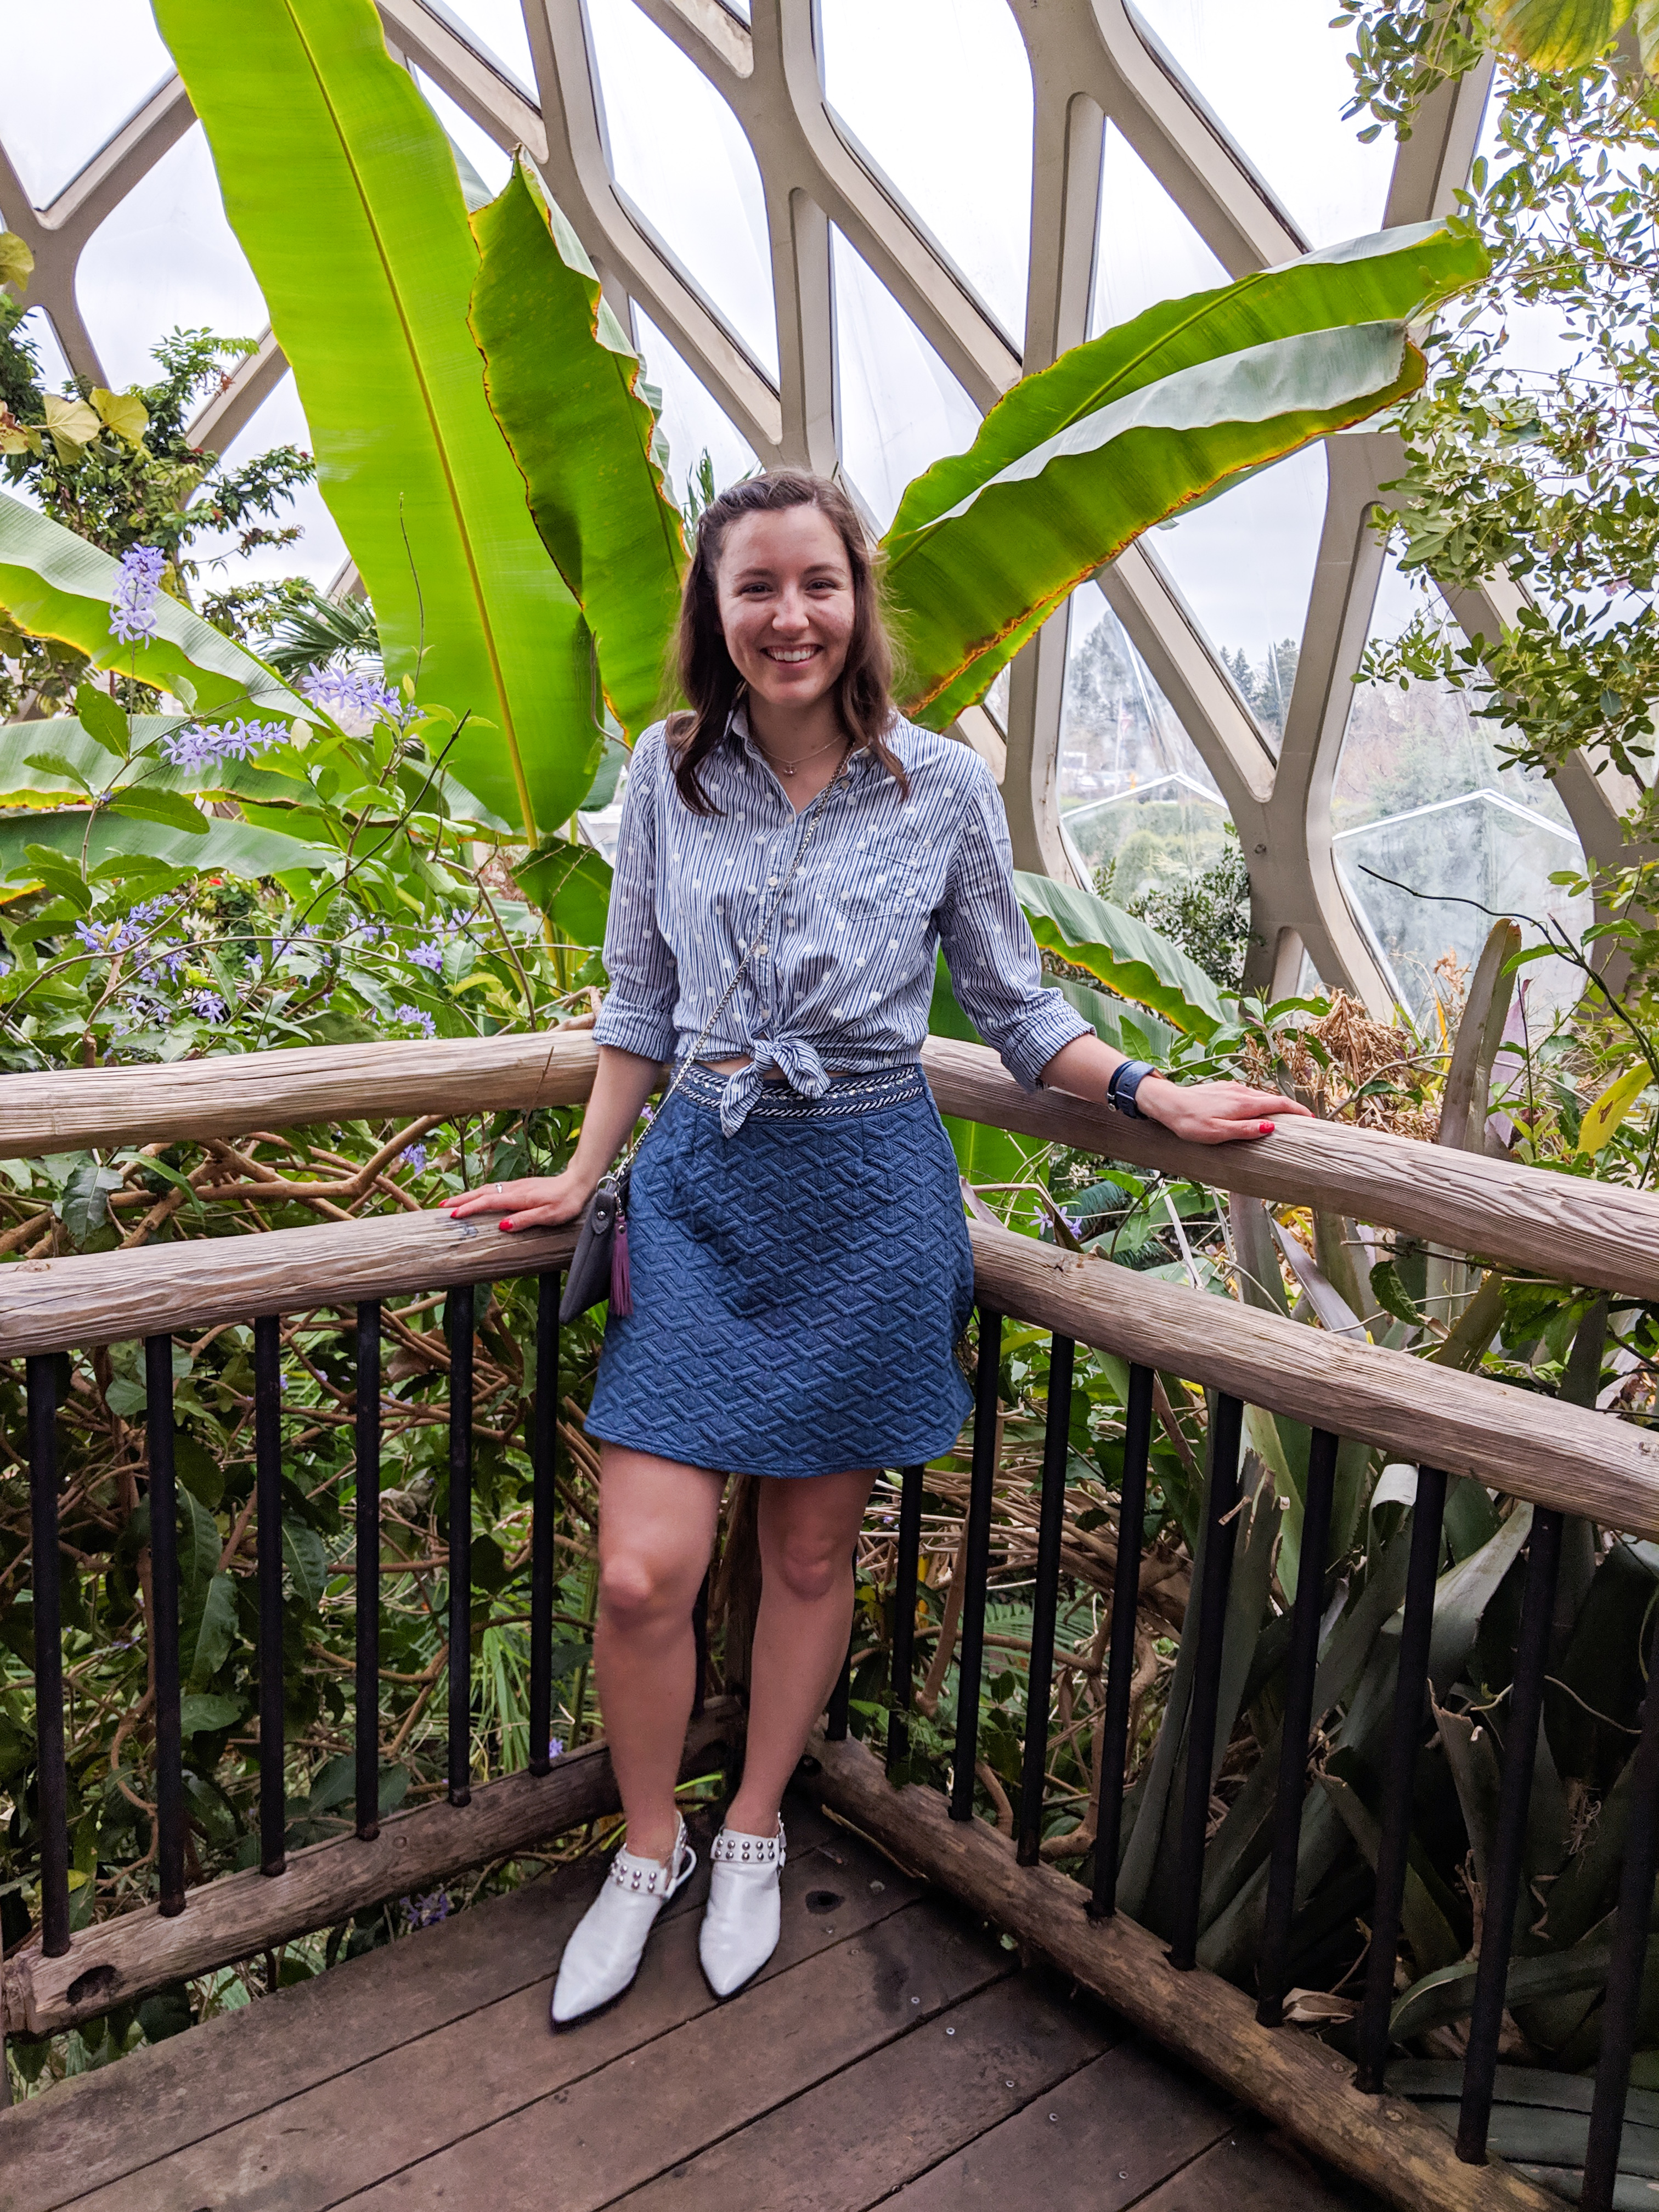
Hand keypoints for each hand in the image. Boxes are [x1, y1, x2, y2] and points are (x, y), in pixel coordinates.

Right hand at [440, 1169, 596, 1233]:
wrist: (579, 1182)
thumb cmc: (566, 1202)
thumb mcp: (549, 1216)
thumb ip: (526, 1219)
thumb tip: (502, 1225)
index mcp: (519, 1197)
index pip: (488, 1201)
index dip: (469, 1208)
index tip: (452, 1215)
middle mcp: (514, 1189)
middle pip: (482, 1193)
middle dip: (460, 1199)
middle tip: (441, 1207)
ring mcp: (517, 1186)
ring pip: (487, 1189)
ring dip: (468, 1195)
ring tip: (452, 1203)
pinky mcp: (521, 1186)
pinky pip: (494, 1188)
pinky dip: (480, 1193)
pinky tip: (477, 1197)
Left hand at [1135, 1075, 1312, 1144]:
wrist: (1168, 1104)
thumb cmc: (1190, 1123)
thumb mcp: (1218, 1133)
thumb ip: (1245, 1130)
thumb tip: (1271, 1128)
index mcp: (1243, 1104)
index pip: (1279, 1104)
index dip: (1297, 1110)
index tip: (1312, 1118)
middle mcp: (1241, 1092)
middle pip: (1272, 1099)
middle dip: (1290, 1109)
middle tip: (1303, 1121)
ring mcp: (1232, 1088)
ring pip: (1259, 1097)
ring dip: (1273, 1106)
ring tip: (1282, 1119)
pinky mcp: (1223, 1088)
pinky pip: (1248, 1095)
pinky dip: (1258, 1103)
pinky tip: (1256, 1112)